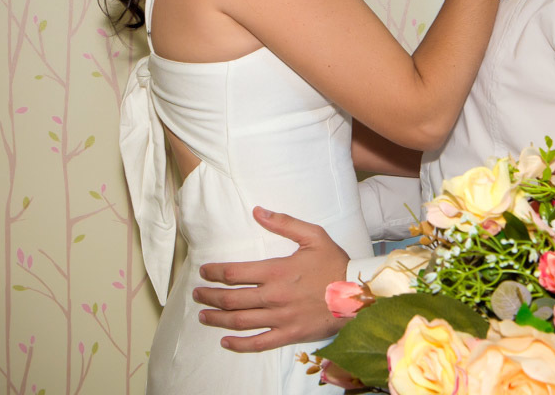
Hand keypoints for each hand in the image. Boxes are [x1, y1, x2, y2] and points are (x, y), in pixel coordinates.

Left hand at [193, 206, 350, 351]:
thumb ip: (284, 222)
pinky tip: (225, 341)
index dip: (214, 272)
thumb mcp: (313, 235)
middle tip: (197, 294)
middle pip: (230, 299)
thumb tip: (258, 210)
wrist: (357, 295)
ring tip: (203, 315)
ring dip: (217, 319)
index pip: (234, 273)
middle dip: (209, 296)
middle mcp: (273, 296)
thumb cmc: (335, 263)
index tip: (203, 271)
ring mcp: (280, 318)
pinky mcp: (289, 335)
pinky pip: (258, 343)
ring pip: (239, 321)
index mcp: (276, 271)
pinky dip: (239, 344)